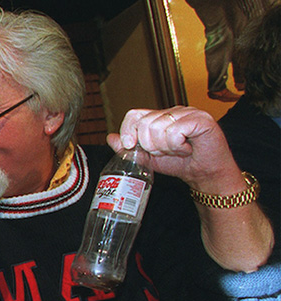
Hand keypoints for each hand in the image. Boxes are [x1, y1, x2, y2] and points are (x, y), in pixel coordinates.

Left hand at [108, 106, 243, 194]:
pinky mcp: (202, 119)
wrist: (204, 175)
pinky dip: (177, 146)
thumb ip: (130, 148)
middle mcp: (174, 111)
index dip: (128, 131)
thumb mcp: (148, 158)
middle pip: (144, 123)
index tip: (131, 146)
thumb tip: (111, 138)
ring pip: (158, 127)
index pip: (134, 115)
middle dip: (150, 145)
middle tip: (165, 151)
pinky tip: (187, 148)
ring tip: (178, 150)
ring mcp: (188, 112)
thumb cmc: (180, 164)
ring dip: (165, 147)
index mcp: (160, 117)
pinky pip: (175, 132)